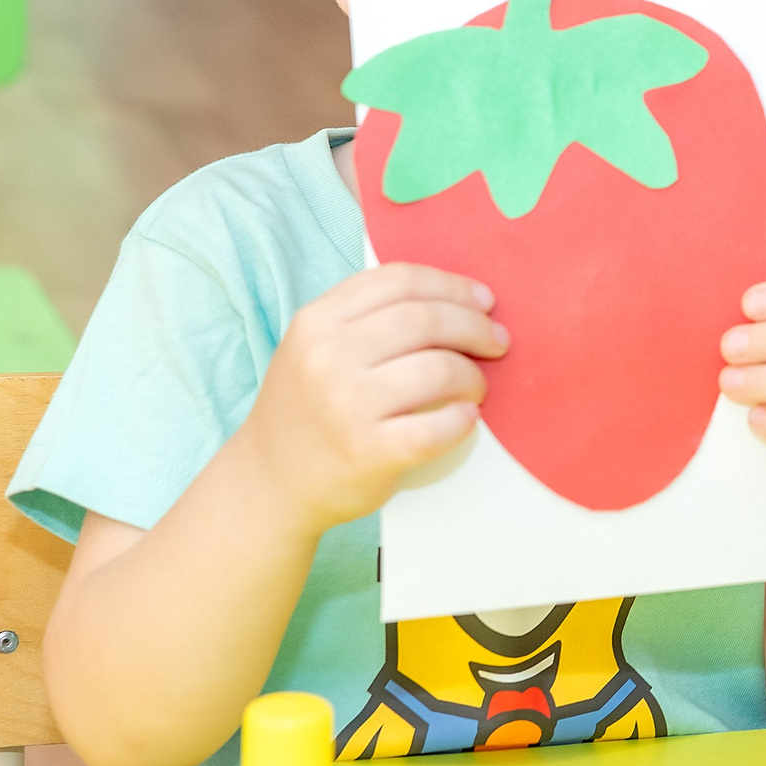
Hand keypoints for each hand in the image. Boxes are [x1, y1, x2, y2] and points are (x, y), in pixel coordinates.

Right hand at [237, 263, 504, 534]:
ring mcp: (346, 405)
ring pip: (439, 369)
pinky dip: (463, 420)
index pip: (400, 281)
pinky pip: (438, 426)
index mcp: (317, 321)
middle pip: (427, 319)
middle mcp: (327, 356)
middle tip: (497, 342)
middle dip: (475, 327)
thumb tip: (459, 298)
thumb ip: (367, 316)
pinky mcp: (367, 451)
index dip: (452, 285)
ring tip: (475, 388)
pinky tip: (464, 419)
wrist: (268, 484)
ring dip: (472, 376)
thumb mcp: (315, 347)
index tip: (483, 300)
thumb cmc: (307, 410)